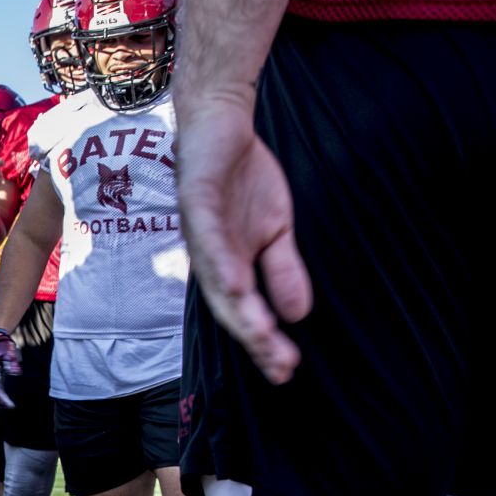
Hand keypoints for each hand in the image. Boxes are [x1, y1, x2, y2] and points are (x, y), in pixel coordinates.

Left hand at [177, 95, 309, 384]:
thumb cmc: (244, 180)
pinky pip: (208, 238)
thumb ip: (283, 270)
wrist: (223, 125)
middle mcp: (209, 257)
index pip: (244, 313)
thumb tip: (298, 315)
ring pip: (217, 281)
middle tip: (279, 367)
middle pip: (229, 308)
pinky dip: (222, 265)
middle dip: (254, 339)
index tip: (285, 371)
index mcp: (227, 266)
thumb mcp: (276, 230)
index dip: (263, 342)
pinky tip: (237, 286)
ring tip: (262, 340)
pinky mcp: (196, 201)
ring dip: (240, 312)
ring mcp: (199, 232)